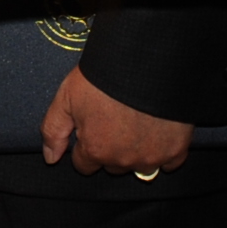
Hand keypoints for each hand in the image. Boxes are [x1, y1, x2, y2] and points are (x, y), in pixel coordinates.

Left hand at [40, 65, 194, 175]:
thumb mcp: (67, 97)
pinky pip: (168, 163)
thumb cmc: (105, 77)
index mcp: (96, 150)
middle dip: (111, 147)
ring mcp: (151, 157)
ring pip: (138, 165)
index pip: (84, 164)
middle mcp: (123, 160)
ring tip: (137, 121)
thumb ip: (54, 131)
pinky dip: (163, 151)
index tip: (93, 126)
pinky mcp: (176, 150)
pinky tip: (158, 131)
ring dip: (136, 151)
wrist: (148, 62)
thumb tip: (50, 158)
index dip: (86, 144)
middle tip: (115, 119)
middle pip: (112, 165)